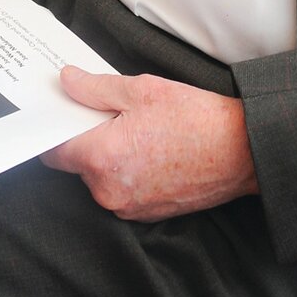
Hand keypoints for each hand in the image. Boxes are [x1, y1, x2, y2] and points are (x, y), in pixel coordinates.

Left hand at [42, 68, 257, 221]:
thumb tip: (67, 81)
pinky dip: (126, 171)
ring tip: (138, 130)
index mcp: (102, 158)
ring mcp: (128, 207)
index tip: (62, 112)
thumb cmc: (195, 118)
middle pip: (78, 163)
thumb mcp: (141, 90)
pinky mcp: (146, 214)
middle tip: (111, 113)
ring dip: (109, 155)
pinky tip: (149, 148)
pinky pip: (121, 190)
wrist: (242, 152)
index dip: (56, 128)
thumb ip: (95, 88)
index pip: (54, 151)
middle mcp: (108, 191)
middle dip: (87, 138)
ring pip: (100, 177)